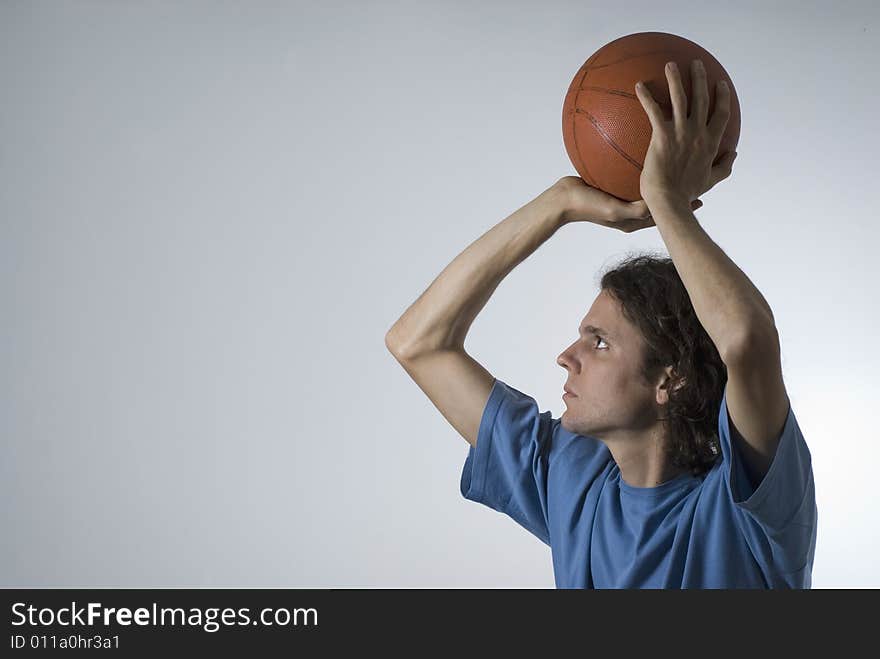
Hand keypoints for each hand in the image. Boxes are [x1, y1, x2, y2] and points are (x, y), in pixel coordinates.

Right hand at [553, 175, 702, 231]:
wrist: (561, 202)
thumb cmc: (586, 207)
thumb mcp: (614, 210)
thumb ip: (635, 209)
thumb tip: (657, 206)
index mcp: (633, 220)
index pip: (663, 215)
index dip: (681, 206)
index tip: (702, 197)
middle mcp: (630, 211)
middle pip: (658, 201)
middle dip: (676, 193)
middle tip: (695, 179)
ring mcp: (621, 200)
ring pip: (646, 189)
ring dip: (660, 181)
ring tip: (676, 166)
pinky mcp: (612, 188)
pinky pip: (631, 177)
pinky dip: (640, 168)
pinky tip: (644, 152)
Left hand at [634, 58, 736, 206]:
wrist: (669, 200)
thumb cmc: (687, 194)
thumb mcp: (711, 180)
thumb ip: (724, 166)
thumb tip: (735, 154)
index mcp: (711, 142)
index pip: (721, 113)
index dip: (722, 97)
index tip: (721, 84)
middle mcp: (698, 132)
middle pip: (702, 98)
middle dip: (700, 78)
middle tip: (696, 64)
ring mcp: (681, 132)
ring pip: (681, 97)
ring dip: (676, 78)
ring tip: (670, 65)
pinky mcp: (662, 135)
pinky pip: (654, 110)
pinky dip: (646, 96)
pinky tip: (638, 85)